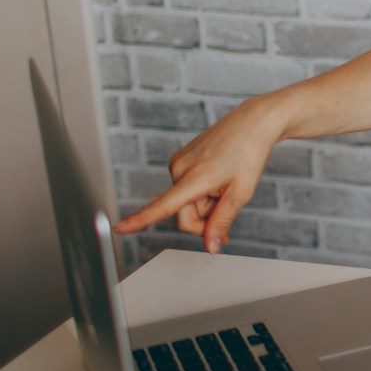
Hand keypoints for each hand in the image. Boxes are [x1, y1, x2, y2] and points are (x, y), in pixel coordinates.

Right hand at [112, 97, 281, 253]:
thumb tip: (210, 247)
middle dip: (202, 220)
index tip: (119, 228)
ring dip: (204, 204)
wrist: (252, 124)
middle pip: (181, 214)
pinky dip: (200, 192)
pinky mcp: (179, 160)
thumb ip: (221, 222)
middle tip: (226, 208)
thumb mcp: (240, 193)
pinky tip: (216, 179)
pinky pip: (185, 189)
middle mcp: (178, 169)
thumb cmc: (249, 154)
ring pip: (183, 202)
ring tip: (224, 185)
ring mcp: (177, 163)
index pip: (163, 206)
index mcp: (193, 178)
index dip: (140, 220)